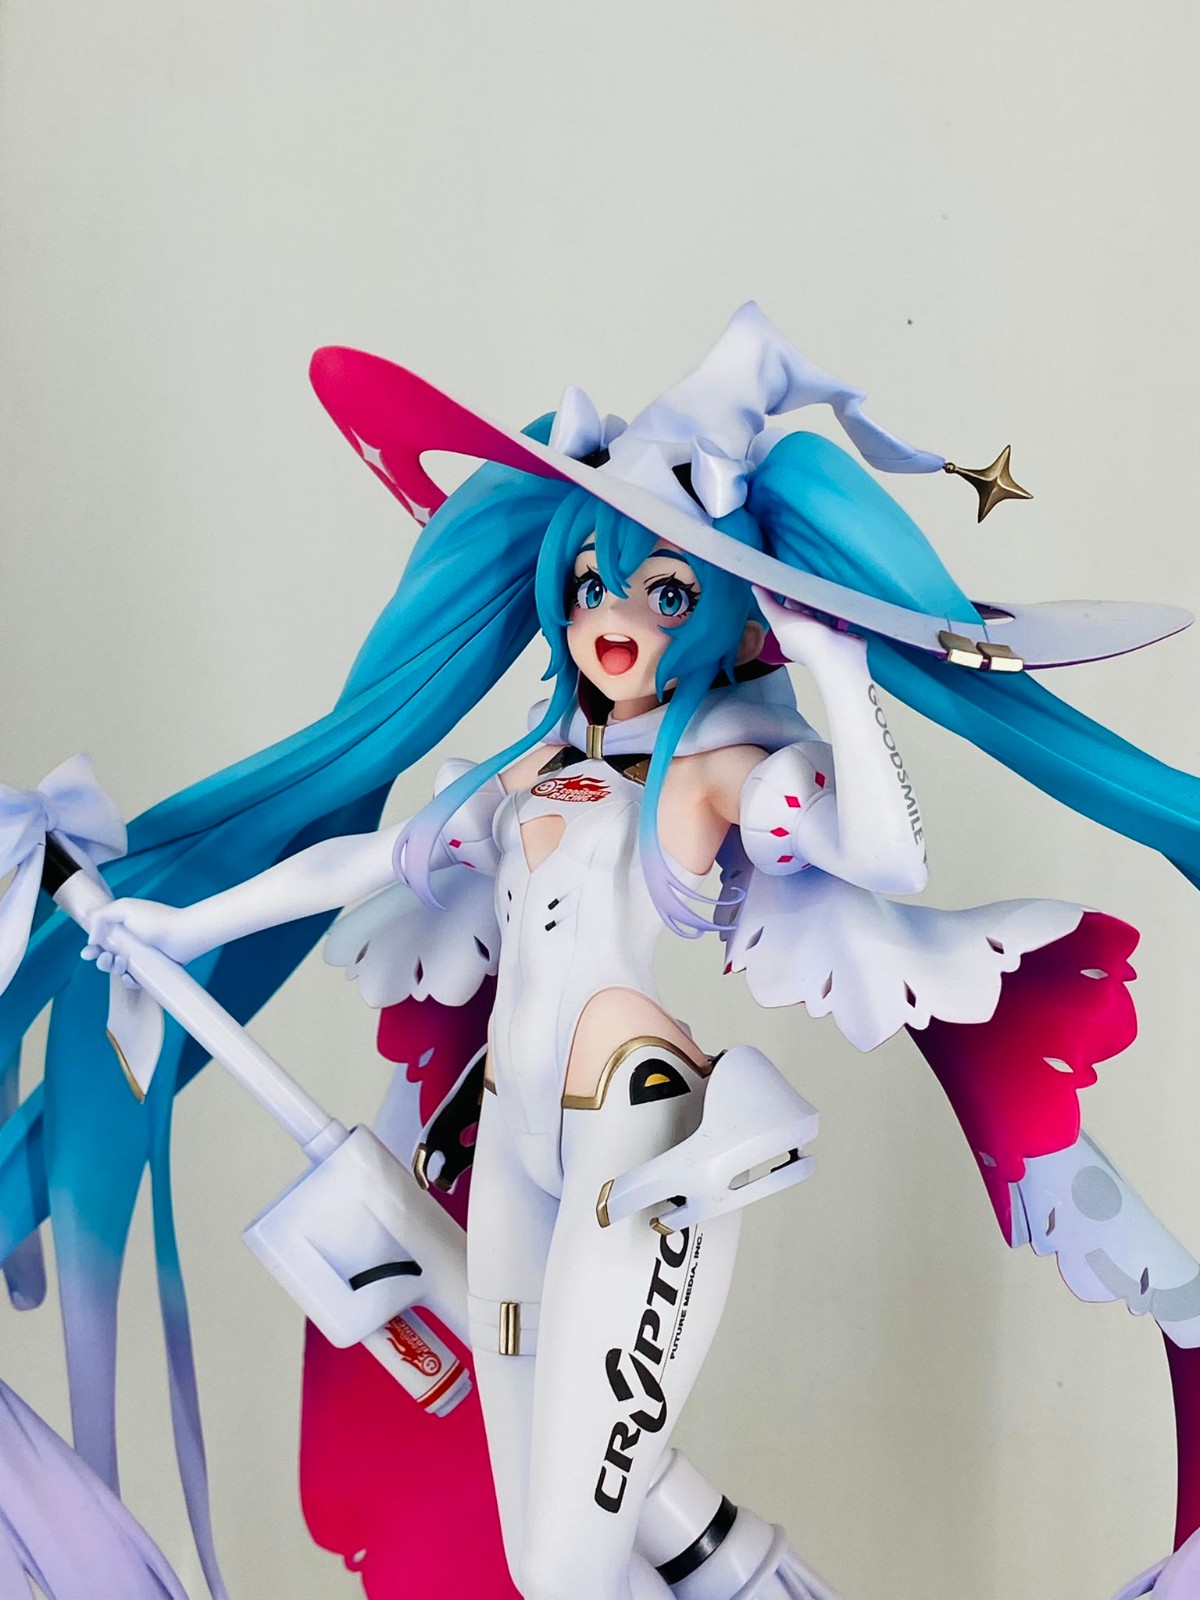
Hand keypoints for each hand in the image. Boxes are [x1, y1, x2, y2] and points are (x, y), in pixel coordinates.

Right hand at [82, 897, 200, 980]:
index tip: (88, 954)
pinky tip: (129, 977)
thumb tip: (92, 938)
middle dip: (101, 961)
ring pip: (118, 970)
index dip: (92, 949)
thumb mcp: (124, 908)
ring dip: (113, 969)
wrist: (182, 934)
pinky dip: (128, 981)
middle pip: (106, 958)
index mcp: (122, 928)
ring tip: (122, 962)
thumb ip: (101, 916)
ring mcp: (141, 958)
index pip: (100, 941)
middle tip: (107, 957)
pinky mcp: (151, 971)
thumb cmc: (155, 919)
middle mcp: (130, 943)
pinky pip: (134, 981)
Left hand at [753, 586, 866, 671]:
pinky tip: (838, 596)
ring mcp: (826, 633)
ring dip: (824, 599)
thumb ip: (767, 603)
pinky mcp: (843, 631)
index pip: (786, 610)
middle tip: (809, 580)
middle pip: (806, 608)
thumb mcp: (779, 618)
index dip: (788, 595)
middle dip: (807, 596)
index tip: (791, 581)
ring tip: (824, 586)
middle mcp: (807, 635)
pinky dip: (839, 606)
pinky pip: (840, 613)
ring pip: (823, 609)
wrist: (837, 653)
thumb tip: (755, 587)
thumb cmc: (806, 642)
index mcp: (790, 635)